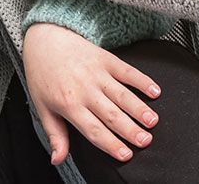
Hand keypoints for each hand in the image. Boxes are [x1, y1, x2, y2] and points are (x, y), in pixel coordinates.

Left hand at [22, 24, 161, 165]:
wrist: (44, 39)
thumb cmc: (43, 76)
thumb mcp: (42, 107)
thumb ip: (55, 135)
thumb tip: (58, 159)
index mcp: (69, 105)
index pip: (93, 129)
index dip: (110, 143)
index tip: (126, 155)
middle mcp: (84, 90)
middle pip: (111, 114)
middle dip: (130, 129)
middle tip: (146, 141)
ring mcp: (96, 73)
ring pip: (122, 95)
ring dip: (139, 108)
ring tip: (153, 121)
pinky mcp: (105, 59)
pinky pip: (127, 71)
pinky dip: (142, 80)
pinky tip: (155, 91)